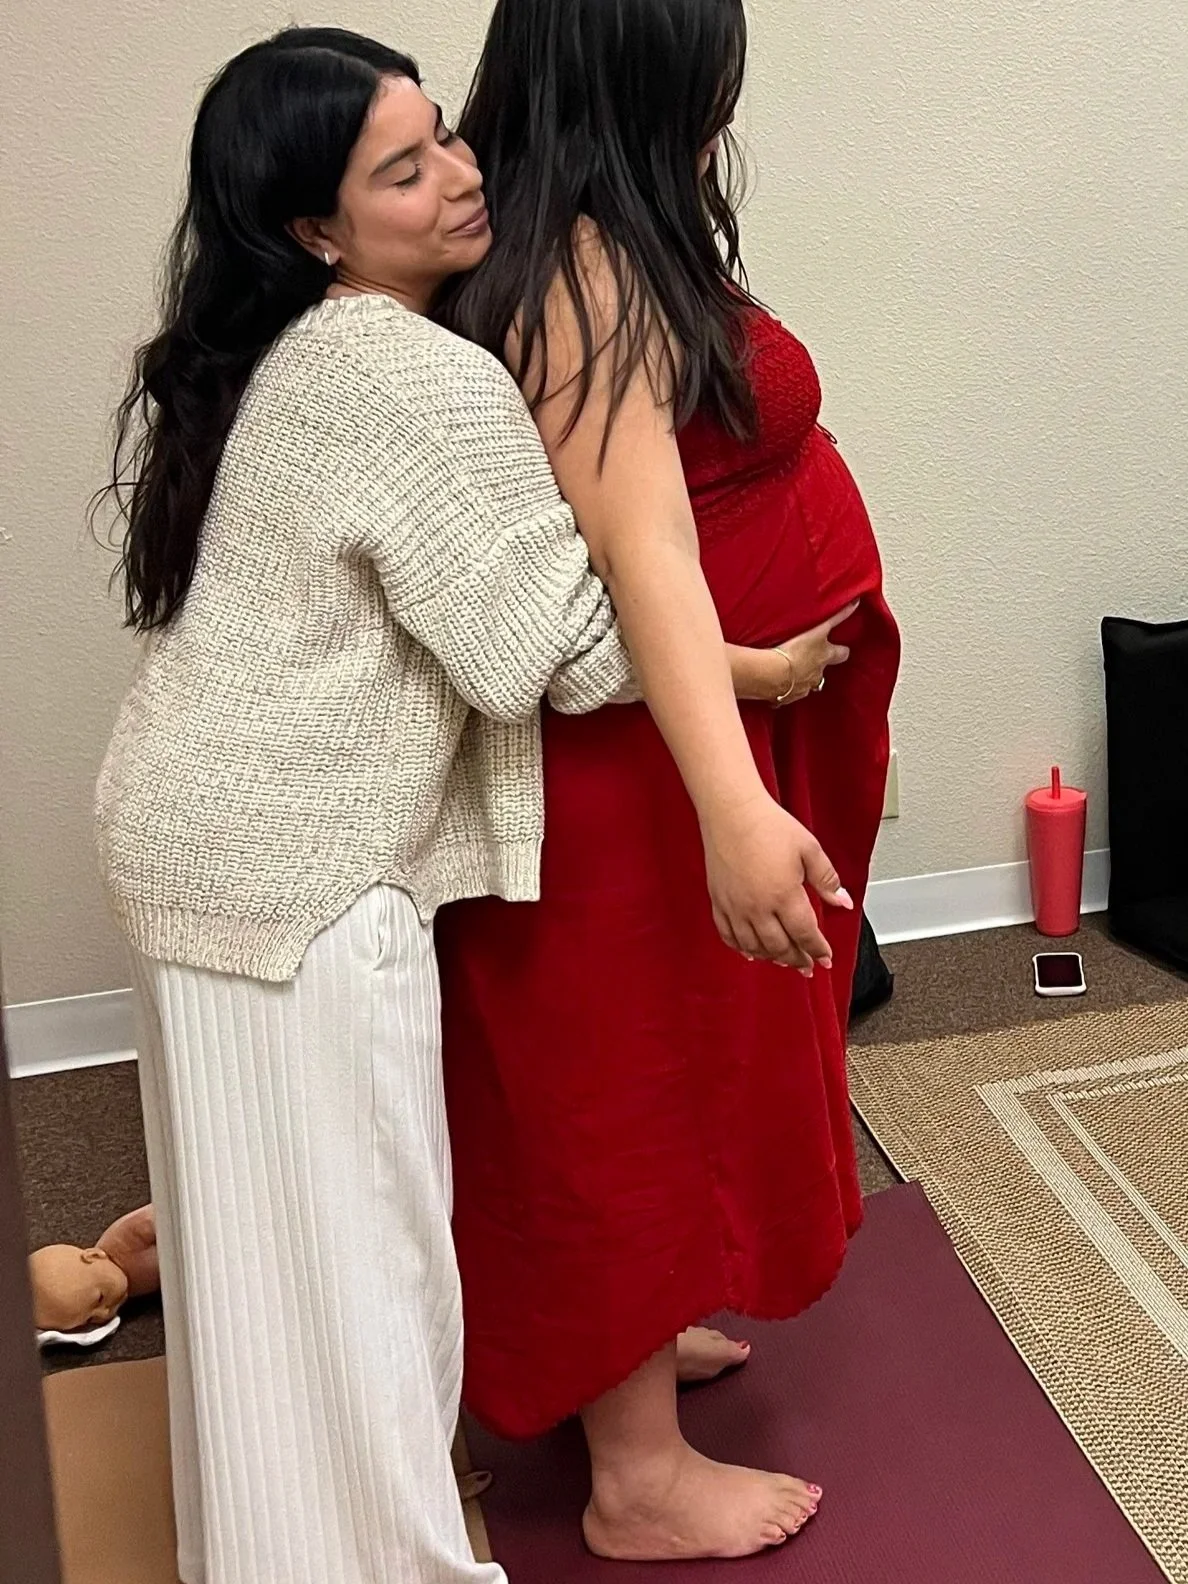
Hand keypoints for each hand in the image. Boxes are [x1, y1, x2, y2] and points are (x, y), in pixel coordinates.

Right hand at [702, 796, 853, 971]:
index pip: (806, 935)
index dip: (818, 951)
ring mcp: (735, 907)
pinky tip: (750, 952)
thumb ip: (827, 880)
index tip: (825, 959)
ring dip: (771, 958)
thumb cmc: (769, 825)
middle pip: (780, 947)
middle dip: (797, 960)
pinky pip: (728, 935)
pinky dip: (741, 948)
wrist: (731, 811)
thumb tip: (843, 902)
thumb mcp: (809, 849)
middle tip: (806, 966)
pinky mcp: (719, 901)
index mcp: (784, 895)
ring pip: (754, 946)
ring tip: (783, 961)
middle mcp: (758, 907)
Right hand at [772, 601, 858, 704]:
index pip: (842, 653)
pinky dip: (781, 690)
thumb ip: (836, 617)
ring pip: (805, 684)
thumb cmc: (795, 650)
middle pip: (823, 673)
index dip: (841, 650)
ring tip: (787, 672)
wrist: (772, 674)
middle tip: (810, 661)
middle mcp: (817, 675)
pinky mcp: (785, 698)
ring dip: (799, 679)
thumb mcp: (817, 629)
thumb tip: (857, 602)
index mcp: (825, 657)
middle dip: (819, 668)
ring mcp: (802, 688)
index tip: (840, 648)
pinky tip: (772, 684)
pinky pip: (785, 695)